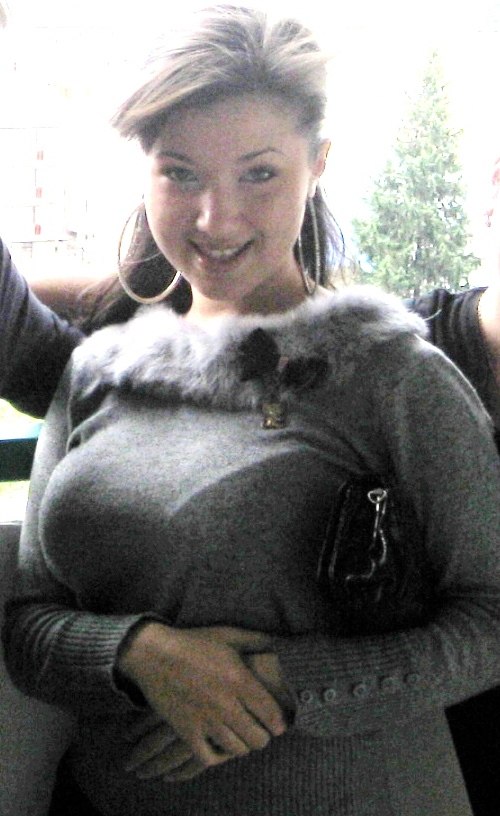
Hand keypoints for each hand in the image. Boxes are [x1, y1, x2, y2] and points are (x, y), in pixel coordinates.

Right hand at [118, 623, 286, 771]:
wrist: (154, 654)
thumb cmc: (193, 642)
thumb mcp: (227, 634)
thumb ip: (255, 639)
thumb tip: (277, 642)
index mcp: (239, 679)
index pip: (272, 714)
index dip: (279, 723)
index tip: (279, 723)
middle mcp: (226, 703)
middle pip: (258, 738)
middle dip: (263, 736)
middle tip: (260, 730)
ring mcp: (205, 720)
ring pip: (237, 750)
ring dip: (243, 746)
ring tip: (242, 737)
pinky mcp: (186, 731)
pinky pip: (209, 759)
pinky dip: (218, 758)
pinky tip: (220, 747)